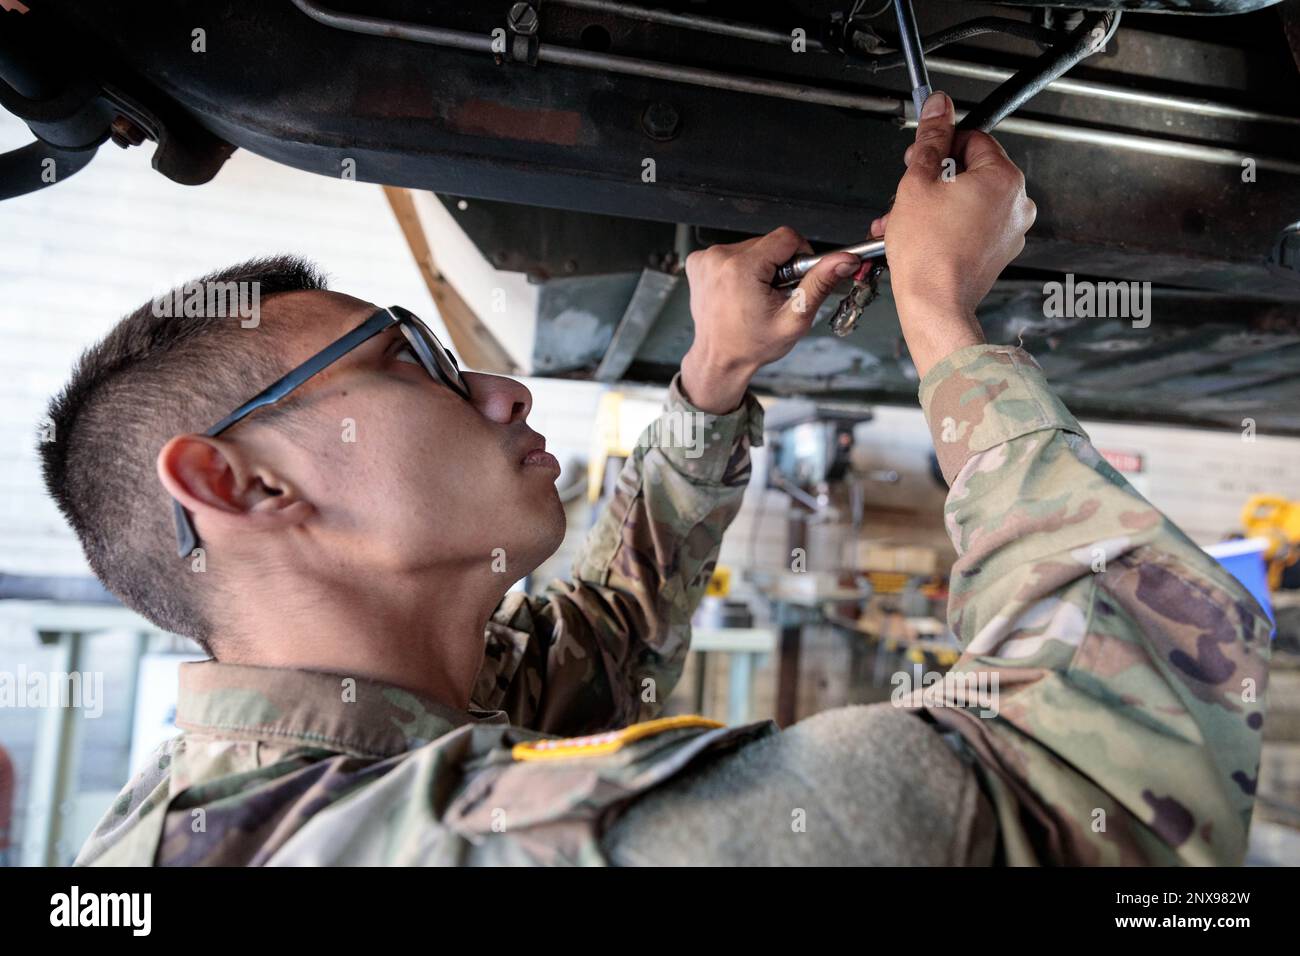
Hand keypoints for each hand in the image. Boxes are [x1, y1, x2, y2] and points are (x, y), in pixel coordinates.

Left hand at [680, 226, 857, 412]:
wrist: (719, 359)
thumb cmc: (751, 345)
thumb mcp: (794, 319)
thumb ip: (819, 284)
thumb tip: (843, 260)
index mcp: (742, 269)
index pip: (787, 237)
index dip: (798, 256)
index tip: (792, 280)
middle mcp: (719, 259)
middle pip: (768, 242)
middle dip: (777, 265)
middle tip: (772, 294)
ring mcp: (706, 259)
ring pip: (751, 246)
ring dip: (758, 266)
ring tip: (754, 295)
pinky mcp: (699, 262)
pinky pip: (732, 252)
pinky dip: (740, 268)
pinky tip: (738, 290)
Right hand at [874, 91, 1036, 377]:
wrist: (934, 304)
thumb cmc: (927, 253)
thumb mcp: (917, 183)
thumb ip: (930, 140)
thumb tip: (938, 107)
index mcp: (1004, 178)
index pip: (971, 139)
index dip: (939, 145)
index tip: (919, 156)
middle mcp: (1016, 203)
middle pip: (970, 170)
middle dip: (934, 178)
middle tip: (907, 189)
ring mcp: (1010, 231)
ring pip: (968, 200)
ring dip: (935, 204)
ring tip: (905, 218)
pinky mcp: (999, 252)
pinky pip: (972, 225)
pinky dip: (947, 225)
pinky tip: (921, 234)